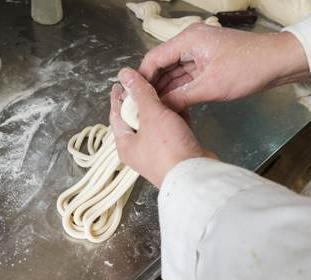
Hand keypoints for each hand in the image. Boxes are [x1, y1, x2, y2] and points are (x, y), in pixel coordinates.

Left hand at [109, 68, 216, 187]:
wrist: (194, 175)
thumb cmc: (167, 148)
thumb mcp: (151, 115)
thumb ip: (140, 93)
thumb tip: (124, 73)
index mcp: (125, 144)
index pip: (116, 115)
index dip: (119, 96)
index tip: (123, 81)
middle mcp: (138, 150)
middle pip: (136, 118)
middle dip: (142, 100)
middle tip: (148, 81)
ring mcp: (158, 152)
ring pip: (156, 124)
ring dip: (161, 107)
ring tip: (165, 88)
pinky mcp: (176, 151)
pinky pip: (172, 130)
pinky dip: (175, 118)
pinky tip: (181, 104)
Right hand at [139, 24, 310, 111]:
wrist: (280, 63)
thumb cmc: (249, 69)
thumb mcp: (212, 86)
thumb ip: (182, 98)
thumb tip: (159, 109)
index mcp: (188, 39)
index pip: (155, 58)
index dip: (143, 79)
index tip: (134, 98)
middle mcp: (190, 42)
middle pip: (162, 65)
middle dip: (153, 86)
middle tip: (141, 107)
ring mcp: (199, 52)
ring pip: (174, 72)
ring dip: (166, 90)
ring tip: (153, 109)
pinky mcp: (207, 62)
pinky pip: (186, 76)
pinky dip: (179, 89)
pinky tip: (171, 104)